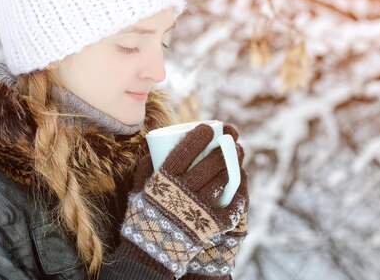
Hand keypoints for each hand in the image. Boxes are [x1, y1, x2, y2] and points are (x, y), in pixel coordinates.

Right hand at [118, 123, 247, 277]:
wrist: (150, 252)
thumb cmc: (144, 214)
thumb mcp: (139, 187)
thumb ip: (146, 165)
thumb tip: (154, 143)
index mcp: (165, 180)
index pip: (187, 150)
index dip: (201, 135)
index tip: (209, 127)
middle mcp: (184, 192)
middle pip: (212, 162)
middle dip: (226, 144)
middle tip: (231, 136)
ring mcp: (200, 209)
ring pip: (224, 179)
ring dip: (235, 162)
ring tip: (238, 152)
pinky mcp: (212, 225)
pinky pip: (231, 204)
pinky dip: (238, 191)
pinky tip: (240, 179)